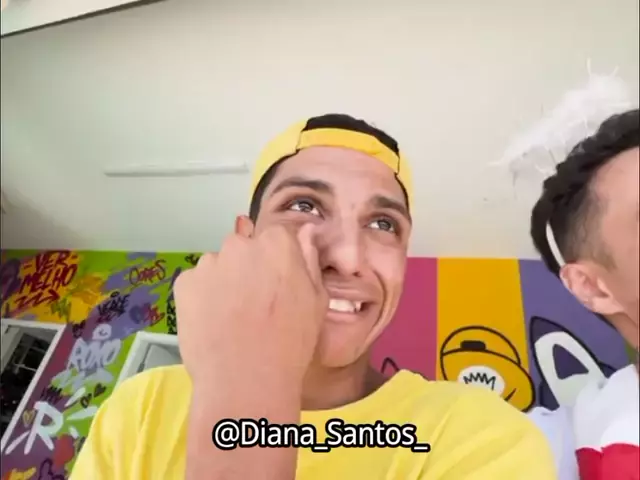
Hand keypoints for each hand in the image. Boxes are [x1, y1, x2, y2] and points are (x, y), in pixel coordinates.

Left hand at [174, 223, 327, 390]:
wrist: (247, 380)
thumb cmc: (290, 343)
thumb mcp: (316, 301)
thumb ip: (308, 259)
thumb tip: (305, 232)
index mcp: (277, 244)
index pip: (275, 236)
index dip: (276, 261)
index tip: (276, 283)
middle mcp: (240, 245)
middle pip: (243, 247)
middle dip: (247, 268)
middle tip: (254, 303)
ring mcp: (209, 263)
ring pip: (217, 266)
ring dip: (223, 282)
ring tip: (232, 318)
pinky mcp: (185, 283)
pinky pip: (195, 284)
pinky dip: (202, 298)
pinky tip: (213, 323)